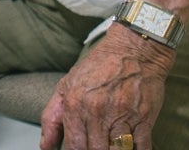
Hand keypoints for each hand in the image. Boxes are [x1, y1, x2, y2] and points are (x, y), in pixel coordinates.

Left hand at [38, 25, 174, 149]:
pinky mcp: (144, 118)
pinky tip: (129, 147)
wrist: (133, 50)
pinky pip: (142, 148)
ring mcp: (122, 115)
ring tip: (109, 145)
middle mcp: (97, 111)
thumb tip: (45, 146)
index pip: (73, 146)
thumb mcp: (66, 85)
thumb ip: (52, 117)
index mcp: (75, 103)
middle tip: (95, 146)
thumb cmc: (98, 67)